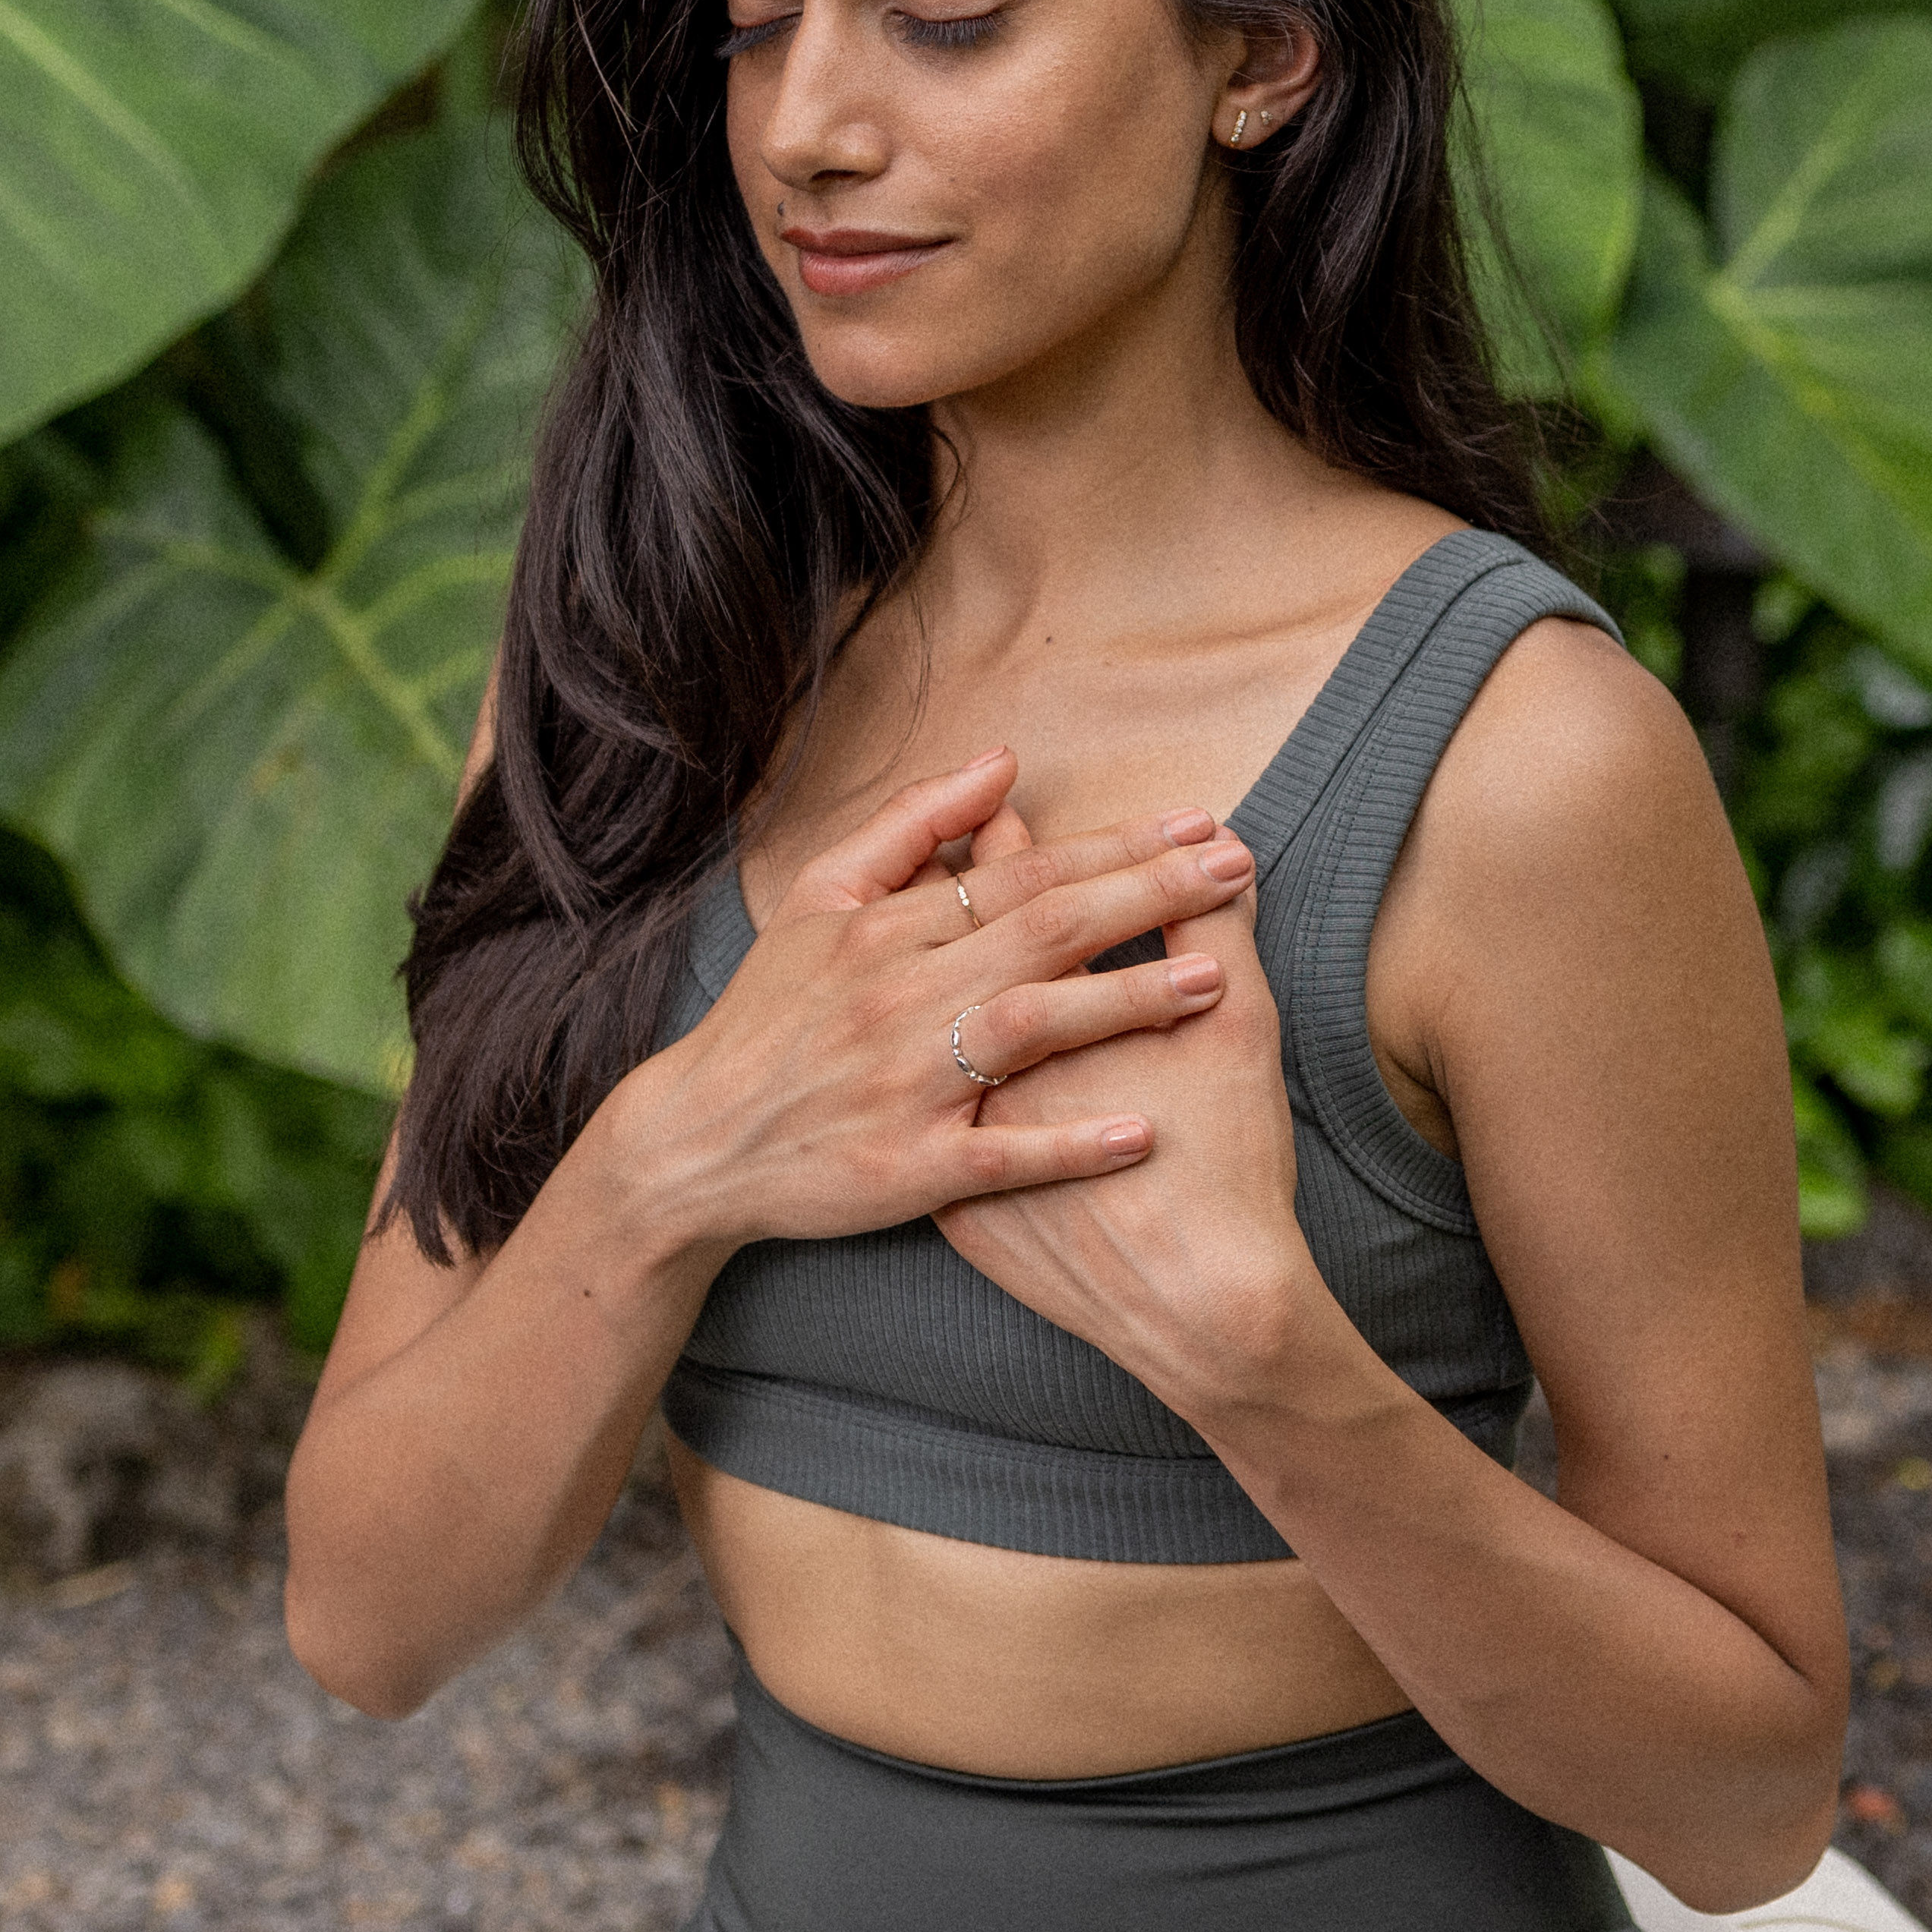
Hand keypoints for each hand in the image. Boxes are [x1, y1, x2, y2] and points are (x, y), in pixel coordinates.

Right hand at [583, 748, 1255, 1254]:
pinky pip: (1002, 1154)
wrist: (692, 1141)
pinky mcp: (909, 1169)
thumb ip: (911, 824)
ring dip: (1126, 1003)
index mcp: (889, 929)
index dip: (1119, 848)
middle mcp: (902, 997)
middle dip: (1149, 897)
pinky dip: (1071, 1144)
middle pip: (1045, 932)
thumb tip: (1003, 762)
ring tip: (1216, 982)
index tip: (1204, 827)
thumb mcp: (817, 899)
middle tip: (1240, 870)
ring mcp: (907, 1084)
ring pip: (1032, 1029)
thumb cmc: (768, 1016)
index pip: (1025, 873)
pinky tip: (1142, 1132)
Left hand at [931, 881, 1327, 1416]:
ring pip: (925, 1046)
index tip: (1012, 815)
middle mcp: (983, 1063)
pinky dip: (930, 1095)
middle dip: (963, 907)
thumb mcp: (1240, 1032)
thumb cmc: (1230, 1167)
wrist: (1195, 1310)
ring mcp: (957, 1138)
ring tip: (939, 946)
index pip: (1021, 907)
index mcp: (1048, 1010)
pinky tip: (931, 1066)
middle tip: (961, 851)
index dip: (1020, 856)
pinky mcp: (952, 1204)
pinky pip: (925, 1134)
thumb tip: (1218, 867)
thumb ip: (1221, 937)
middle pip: (957, 961)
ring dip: (934, 992)